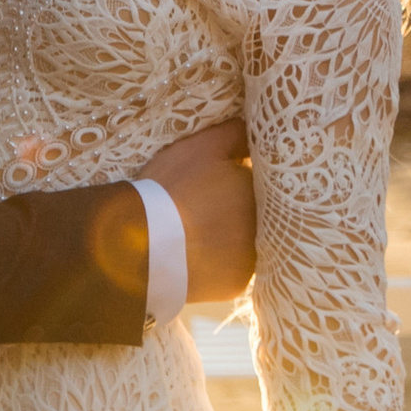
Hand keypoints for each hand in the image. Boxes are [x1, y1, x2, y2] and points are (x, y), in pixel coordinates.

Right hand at [146, 117, 254, 302]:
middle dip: (237, 206)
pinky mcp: (238, 284)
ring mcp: (254, 258)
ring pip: (246, 240)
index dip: (238, 177)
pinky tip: (198, 253)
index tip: (216, 178)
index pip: (258, 180)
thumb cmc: (173, 187)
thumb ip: (235, 133)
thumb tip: (256, 126)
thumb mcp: (202, 146)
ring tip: (200, 230)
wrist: (144, 243)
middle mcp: (266, 225)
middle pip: (255, 211)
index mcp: (259, 190)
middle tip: (207, 204)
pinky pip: (233, 267)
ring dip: (231, 235)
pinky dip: (220, 261)